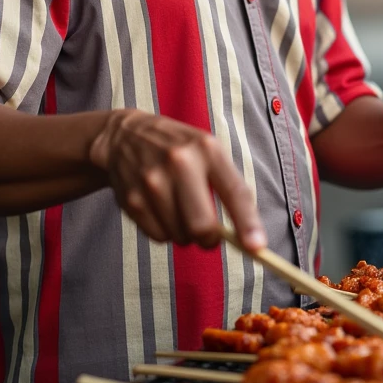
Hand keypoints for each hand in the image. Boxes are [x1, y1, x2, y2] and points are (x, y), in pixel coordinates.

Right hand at [89, 109, 266, 249]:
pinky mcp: (132, 199)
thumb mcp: (206, 150)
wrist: (124, 136)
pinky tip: (159, 208)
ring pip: (180, 236)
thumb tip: (249, 236)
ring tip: (177, 208)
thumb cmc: (177, 148)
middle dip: (210, 239)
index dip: (247, 222)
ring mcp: (153, 180)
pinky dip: (164, 232)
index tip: (258, 247)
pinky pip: (159, 236)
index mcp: (206, 148)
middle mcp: (179, 162)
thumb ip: (228, 186)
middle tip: (209, 234)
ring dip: (184, 233)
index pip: (234, 191)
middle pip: (202, 225)